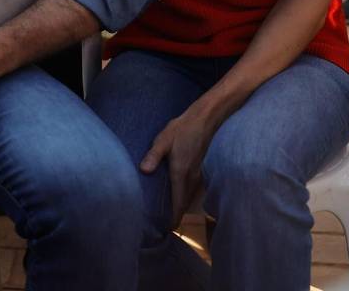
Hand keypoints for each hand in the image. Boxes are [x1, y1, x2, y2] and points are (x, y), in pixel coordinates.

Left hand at [138, 106, 219, 228]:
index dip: (174, 218)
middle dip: (176, 215)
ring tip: (168, 213)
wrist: (205, 119)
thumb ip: (153, 156)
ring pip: (189, 196)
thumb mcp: (163, 140)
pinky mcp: (200, 169)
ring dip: (181, 206)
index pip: (178, 203)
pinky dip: (185, 196)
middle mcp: (192, 178)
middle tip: (163, 225)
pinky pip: (192, 189)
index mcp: (181, 173)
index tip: (167, 230)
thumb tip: (143, 171)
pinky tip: (176, 194)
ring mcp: (198, 174)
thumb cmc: (182, 129)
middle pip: (184, 203)